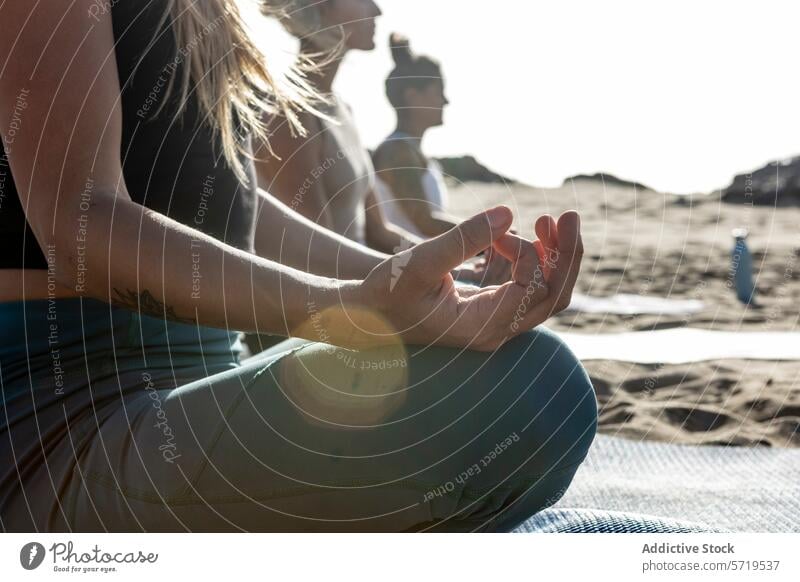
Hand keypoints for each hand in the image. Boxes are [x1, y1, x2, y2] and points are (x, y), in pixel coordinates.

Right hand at [356, 206, 583, 350]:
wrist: (366, 312)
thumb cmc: (386, 292)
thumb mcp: (419, 262)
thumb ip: (463, 239)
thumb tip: (509, 213)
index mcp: (481, 328)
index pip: (531, 292)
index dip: (528, 255)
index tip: (497, 232)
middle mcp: (495, 329)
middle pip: (553, 297)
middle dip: (566, 255)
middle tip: (567, 216)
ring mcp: (495, 320)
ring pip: (545, 292)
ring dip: (554, 256)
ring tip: (548, 221)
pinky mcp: (490, 306)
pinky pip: (527, 285)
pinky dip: (533, 258)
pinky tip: (524, 235)